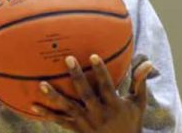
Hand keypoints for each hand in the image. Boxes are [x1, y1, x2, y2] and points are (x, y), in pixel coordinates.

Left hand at [31, 55, 153, 132]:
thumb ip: (140, 82)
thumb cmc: (131, 122)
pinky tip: (33, 105)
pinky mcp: (77, 129)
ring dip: (55, 96)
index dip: (101, 71)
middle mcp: (99, 114)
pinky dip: (47, 114)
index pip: (107, 86)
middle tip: (68, 58)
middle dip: (77, 77)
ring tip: (41, 83)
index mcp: (114, 105)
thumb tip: (148, 62)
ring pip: (69, 108)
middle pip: (86, 93)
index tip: (93, 55)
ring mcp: (86, 122)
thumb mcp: (137, 103)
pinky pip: (60, 121)